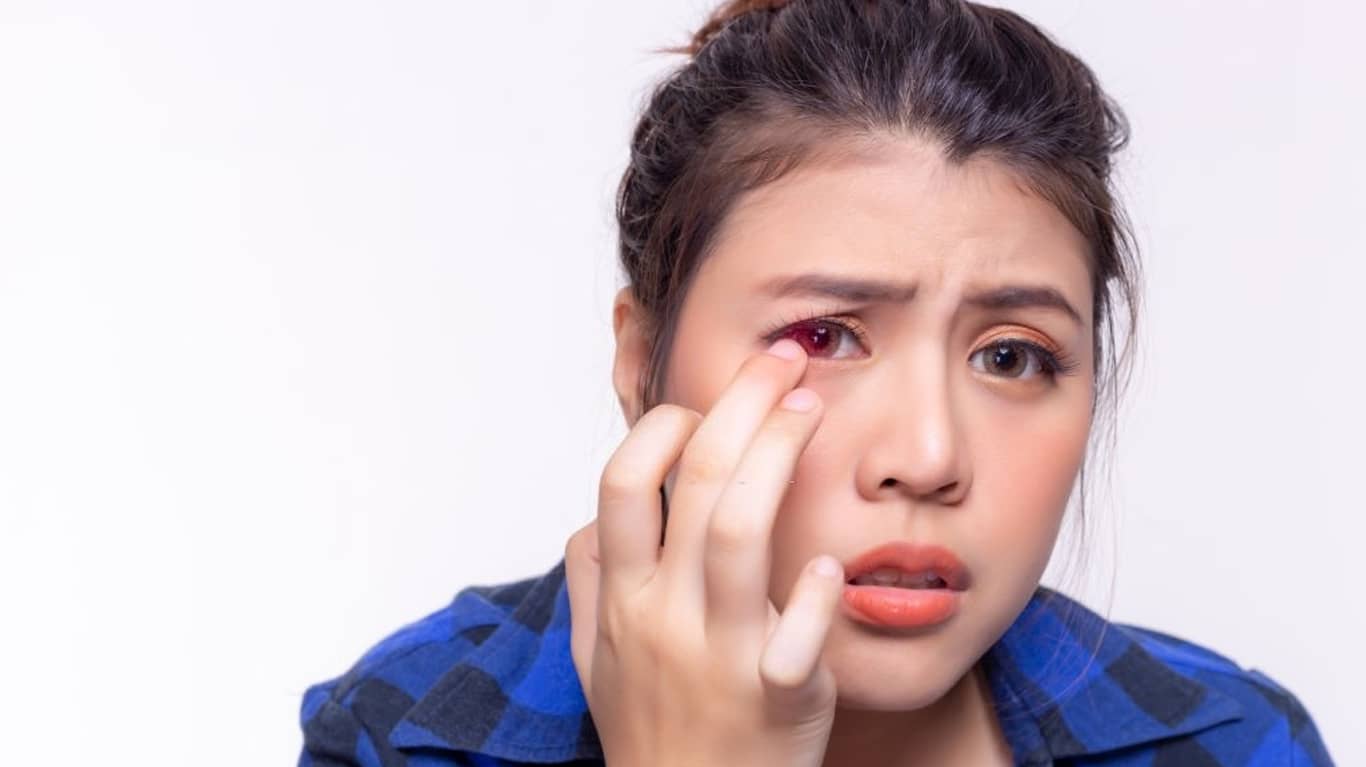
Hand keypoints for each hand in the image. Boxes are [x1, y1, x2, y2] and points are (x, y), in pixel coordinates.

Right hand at [564, 338, 844, 766]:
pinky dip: (812, 586)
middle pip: (694, 480)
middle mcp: (664, 615)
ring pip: (739, 529)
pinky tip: (826, 560)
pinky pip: (796, 631)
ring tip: (811, 409)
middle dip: (740, 402)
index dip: (663, 428)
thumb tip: (592, 525)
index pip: (622, 482)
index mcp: (622, 598)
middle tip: (783, 360)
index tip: (702, 411)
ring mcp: (719, 654)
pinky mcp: (777, 696)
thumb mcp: (594, 660)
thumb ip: (590, 585)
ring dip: (778, 455)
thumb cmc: (650, 734)